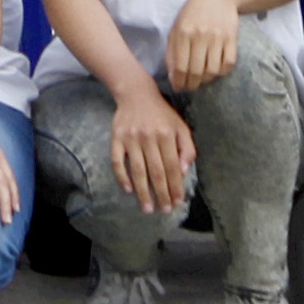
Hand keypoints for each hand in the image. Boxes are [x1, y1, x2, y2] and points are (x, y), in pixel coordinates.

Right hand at [110, 85, 196, 217]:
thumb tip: (184, 171)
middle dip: (161, 194)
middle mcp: (149, 136)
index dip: (176, 186)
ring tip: (148, 208)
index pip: (173, 166)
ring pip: (137, 170)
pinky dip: (121, 176)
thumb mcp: (180, 126)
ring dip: (143, 191)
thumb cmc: (162, 113)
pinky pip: (117, 160)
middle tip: (164, 210)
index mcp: (167, 134)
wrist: (136, 93)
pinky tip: (128, 189)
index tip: (178, 202)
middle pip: (156, 171)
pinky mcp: (116, 138)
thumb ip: (187, 147)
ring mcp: (131, 138)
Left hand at [159, 0, 242, 92]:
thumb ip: (171, 51)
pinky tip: (216, 70)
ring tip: (202, 78)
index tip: (179, 88)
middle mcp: (200, 35)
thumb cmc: (193, 13)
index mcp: (183, 32)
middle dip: (192, 85)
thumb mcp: (176, 27)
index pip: (180, 66)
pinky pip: (228, 64)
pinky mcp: (232, 38)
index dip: (179, 82)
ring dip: (206, 79)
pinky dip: (222, 72)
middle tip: (190, 87)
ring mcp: (218, 37)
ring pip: (213, 70)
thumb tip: (172, 77)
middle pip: (196, 71)